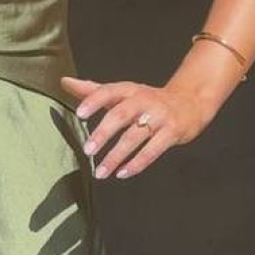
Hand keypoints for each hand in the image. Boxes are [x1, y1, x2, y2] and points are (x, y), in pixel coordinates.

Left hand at [59, 75, 211, 179]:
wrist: (191, 101)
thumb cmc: (148, 100)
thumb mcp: (123, 92)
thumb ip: (93, 90)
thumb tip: (64, 81)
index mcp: (130, 89)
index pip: (109, 92)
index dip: (94, 101)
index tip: (79, 114)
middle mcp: (144, 100)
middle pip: (121, 115)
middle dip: (103, 133)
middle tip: (88, 150)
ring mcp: (160, 116)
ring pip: (135, 137)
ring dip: (116, 156)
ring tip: (101, 171)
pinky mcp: (172, 132)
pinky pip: (153, 150)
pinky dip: (137, 163)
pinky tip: (122, 173)